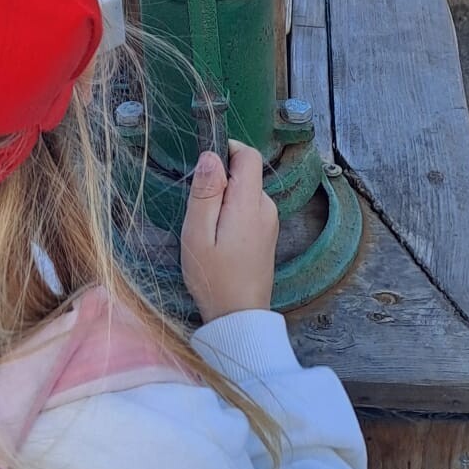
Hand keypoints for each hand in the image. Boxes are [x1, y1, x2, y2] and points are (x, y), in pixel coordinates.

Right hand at [180, 142, 278, 322]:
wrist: (240, 317)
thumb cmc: (214, 277)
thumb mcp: (197, 234)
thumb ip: (205, 193)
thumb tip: (211, 155)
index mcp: (250, 203)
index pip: (249, 155)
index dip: (226, 151)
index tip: (205, 171)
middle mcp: (267, 207)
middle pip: (246, 173)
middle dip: (221, 182)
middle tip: (202, 214)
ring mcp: (270, 221)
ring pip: (246, 191)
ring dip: (226, 200)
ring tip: (209, 231)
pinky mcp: (268, 233)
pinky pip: (249, 208)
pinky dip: (233, 214)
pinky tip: (221, 240)